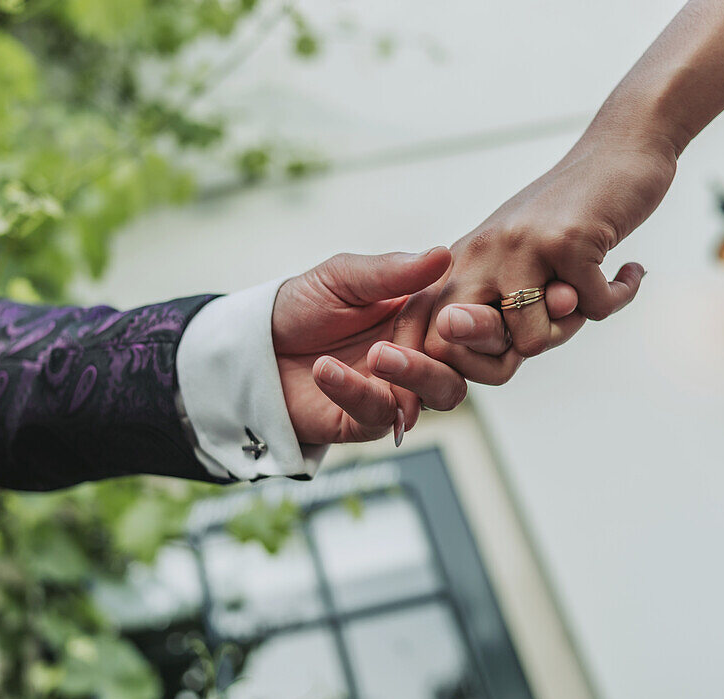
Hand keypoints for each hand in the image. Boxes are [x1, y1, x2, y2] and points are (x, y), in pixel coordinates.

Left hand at [275, 248, 512, 444]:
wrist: (253, 346)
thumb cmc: (301, 306)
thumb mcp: (342, 277)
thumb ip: (391, 272)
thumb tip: (442, 254)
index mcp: (422, 315)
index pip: (467, 320)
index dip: (470, 317)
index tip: (455, 309)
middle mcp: (419, 355)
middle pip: (467, 364)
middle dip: (457, 351)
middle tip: (440, 330)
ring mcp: (396, 389)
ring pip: (441, 395)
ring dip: (417, 374)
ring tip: (378, 353)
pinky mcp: (365, 420)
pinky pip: (380, 414)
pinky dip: (357, 392)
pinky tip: (327, 369)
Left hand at [395, 129, 678, 384]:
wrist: (621, 149)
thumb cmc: (568, 215)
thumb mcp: (517, 261)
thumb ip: (496, 313)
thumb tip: (489, 372)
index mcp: (459, 261)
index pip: (426, 337)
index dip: (447, 370)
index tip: (473, 378)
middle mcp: (478, 252)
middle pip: (462, 347)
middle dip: (504, 362)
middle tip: (548, 325)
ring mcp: (519, 246)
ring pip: (534, 341)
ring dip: (573, 324)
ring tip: (589, 289)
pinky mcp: (567, 241)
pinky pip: (593, 310)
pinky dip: (618, 295)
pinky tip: (627, 270)